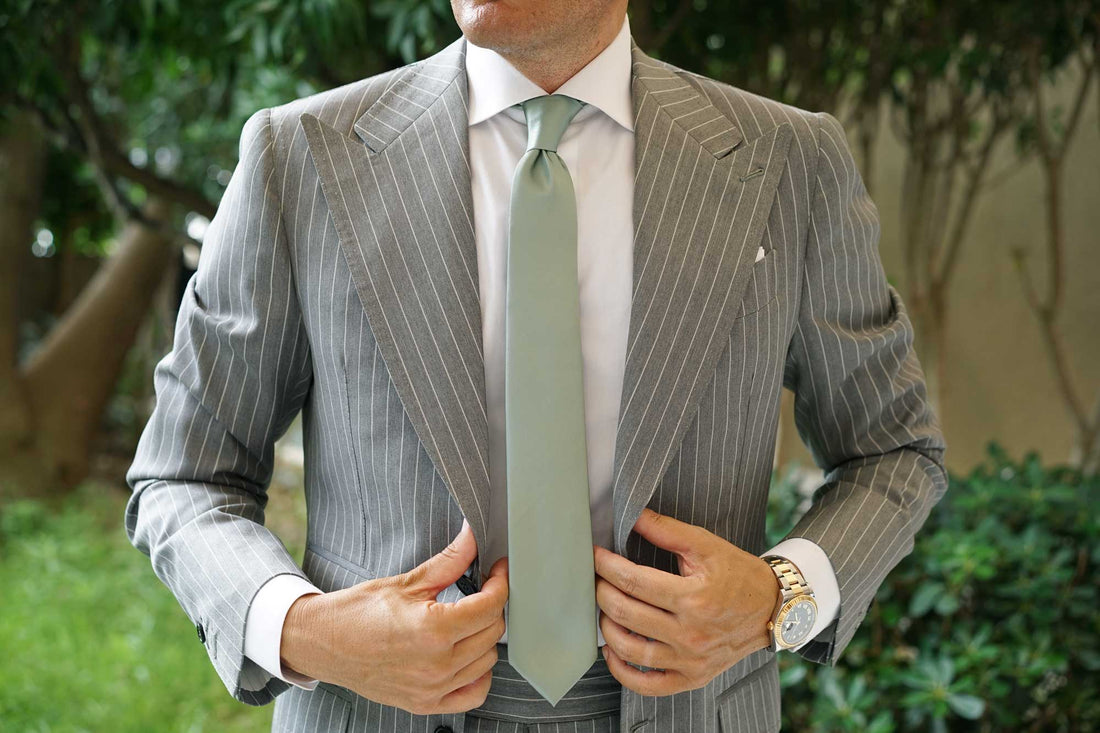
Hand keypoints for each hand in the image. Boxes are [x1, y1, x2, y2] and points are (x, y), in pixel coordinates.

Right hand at [280, 519, 508, 713]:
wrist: (323, 643)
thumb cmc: (357, 612)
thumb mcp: (407, 581)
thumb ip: (450, 561)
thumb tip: (473, 537)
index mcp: (433, 629)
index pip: (491, 606)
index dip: (500, 582)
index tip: (497, 571)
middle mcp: (436, 664)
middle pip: (493, 632)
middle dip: (492, 606)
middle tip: (480, 591)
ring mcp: (432, 688)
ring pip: (487, 660)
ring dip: (484, 637)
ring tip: (467, 620)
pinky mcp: (425, 704)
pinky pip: (473, 694)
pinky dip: (478, 675)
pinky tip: (467, 655)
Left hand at [593, 507, 777, 696]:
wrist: (772, 608)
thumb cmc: (738, 575)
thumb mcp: (706, 545)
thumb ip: (666, 530)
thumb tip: (633, 516)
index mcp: (693, 598)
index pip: (634, 581)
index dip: (606, 566)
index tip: (595, 555)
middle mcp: (691, 633)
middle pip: (626, 613)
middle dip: (601, 591)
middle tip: (596, 578)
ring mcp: (691, 660)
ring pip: (630, 649)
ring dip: (607, 627)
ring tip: (605, 609)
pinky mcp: (692, 678)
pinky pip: (648, 685)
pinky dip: (622, 671)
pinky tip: (613, 651)